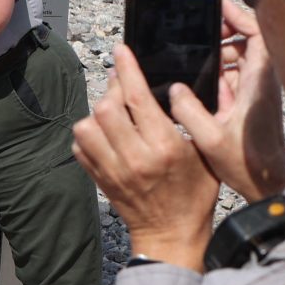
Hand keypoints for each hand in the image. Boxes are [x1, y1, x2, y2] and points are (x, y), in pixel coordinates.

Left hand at [73, 44, 219, 269]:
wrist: (172, 235)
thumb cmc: (195, 193)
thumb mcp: (204, 153)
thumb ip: (188, 119)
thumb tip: (170, 87)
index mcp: (164, 147)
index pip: (137, 98)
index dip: (128, 69)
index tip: (122, 50)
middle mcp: (134, 157)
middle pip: (106, 108)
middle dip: (113, 89)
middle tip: (123, 85)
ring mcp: (112, 170)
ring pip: (86, 125)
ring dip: (98, 112)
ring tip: (115, 112)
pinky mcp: (99, 179)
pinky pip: (80, 146)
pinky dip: (88, 133)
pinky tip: (105, 133)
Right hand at [169, 0, 284, 200]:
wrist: (267, 187)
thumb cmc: (248, 166)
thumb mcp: (210, 139)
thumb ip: (189, 111)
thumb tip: (175, 88)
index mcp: (258, 84)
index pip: (258, 36)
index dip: (240, 16)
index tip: (218, 7)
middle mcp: (260, 84)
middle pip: (247, 43)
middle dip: (223, 34)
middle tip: (197, 34)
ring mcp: (255, 94)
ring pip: (240, 60)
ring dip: (218, 55)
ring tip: (192, 57)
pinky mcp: (248, 105)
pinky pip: (234, 78)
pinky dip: (217, 73)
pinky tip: (197, 80)